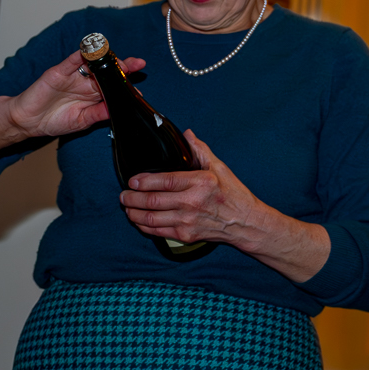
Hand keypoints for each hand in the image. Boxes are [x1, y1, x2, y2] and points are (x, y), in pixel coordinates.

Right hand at [0, 53, 143, 175]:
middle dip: (122, 67)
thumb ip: (99, 113)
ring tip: (120, 59)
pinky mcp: (58, 71)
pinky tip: (94, 49)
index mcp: (91, 95)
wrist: (26, 122)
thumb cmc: (53, 121)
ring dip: (107, 59)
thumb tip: (118, 108)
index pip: (112, 86)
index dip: (125, 84)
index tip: (141, 88)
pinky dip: (83, 53)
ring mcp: (72, 75)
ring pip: (93, 62)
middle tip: (137, 65)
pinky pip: (72, 60)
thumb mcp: (82, 121)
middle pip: (107, 71)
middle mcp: (84, 83)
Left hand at [118, 131, 332, 281]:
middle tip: (123, 195)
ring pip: (151, 219)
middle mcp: (192, 202)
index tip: (132, 180)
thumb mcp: (220, 168)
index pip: (165, 180)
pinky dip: (144, 227)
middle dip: (132, 199)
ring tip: (127, 208)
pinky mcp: (186, 235)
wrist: (245, 223)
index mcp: (200, 182)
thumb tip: (187, 134)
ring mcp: (188, 221)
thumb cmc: (233, 194)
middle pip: (153, 201)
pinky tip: (139, 221)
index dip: (144, 181)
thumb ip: (200, 150)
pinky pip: (158, 232)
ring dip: (134, 214)